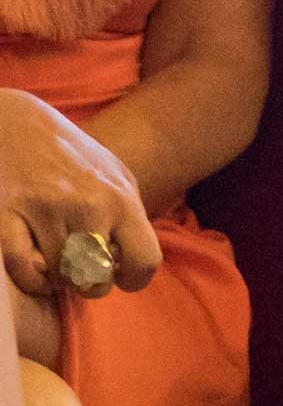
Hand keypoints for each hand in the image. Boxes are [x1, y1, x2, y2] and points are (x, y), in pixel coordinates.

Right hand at [0, 91, 158, 302]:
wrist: (15, 122)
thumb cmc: (69, 154)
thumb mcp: (113, 176)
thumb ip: (126, 215)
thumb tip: (130, 262)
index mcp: (121, 197)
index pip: (145, 259)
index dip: (133, 279)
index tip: (118, 276)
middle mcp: (88, 204)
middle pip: (97, 277)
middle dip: (89, 282)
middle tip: (79, 269)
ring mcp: (46, 208)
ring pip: (60, 275)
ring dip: (58, 277)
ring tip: (56, 260)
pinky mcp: (7, 212)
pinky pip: (22, 267)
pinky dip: (31, 280)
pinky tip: (34, 271)